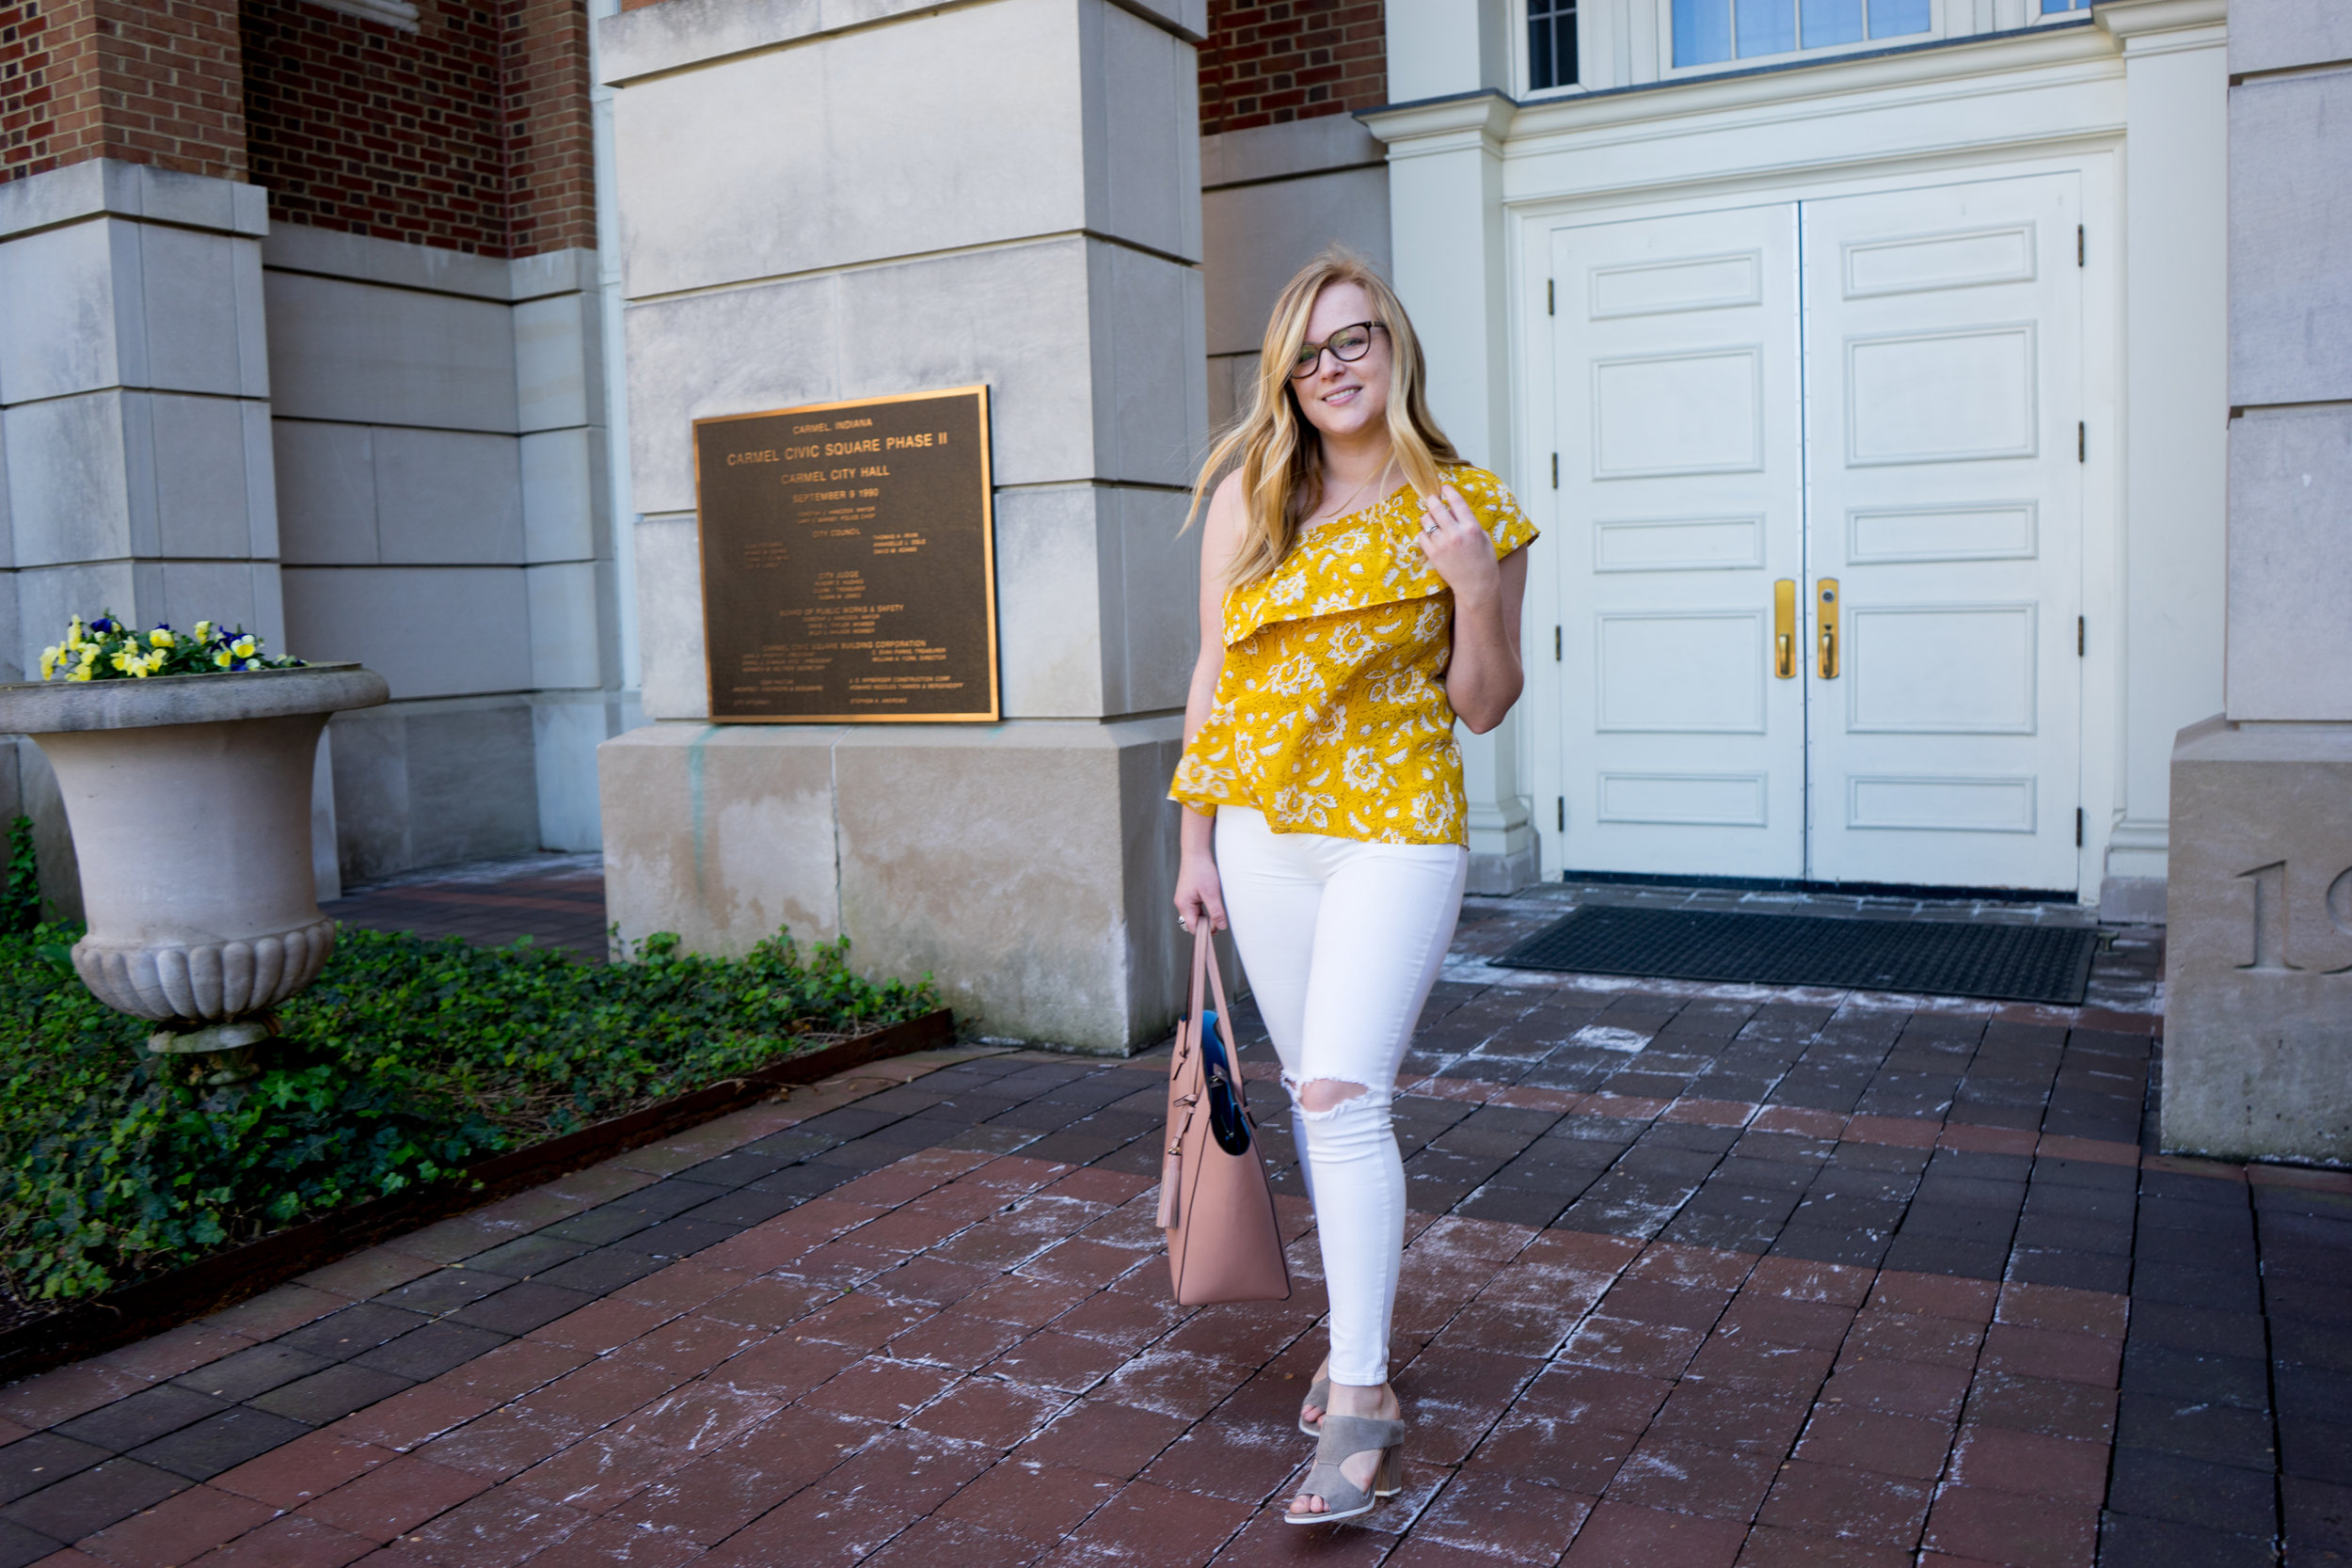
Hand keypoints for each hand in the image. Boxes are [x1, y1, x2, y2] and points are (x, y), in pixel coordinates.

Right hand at [1174, 854, 1227, 933]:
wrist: (1196, 853)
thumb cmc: (1202, 871)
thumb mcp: (1212, 893)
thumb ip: (1215, 911)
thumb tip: (1220, 927)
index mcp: (1184, 905)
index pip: (1193, 928)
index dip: (1205, 931)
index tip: (1218, 930)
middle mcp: (1181, 904)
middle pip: (1194, 923)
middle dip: (1206, 924)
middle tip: (1220, 920)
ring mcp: (1184, 899)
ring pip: (1196, 915)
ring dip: (1207, 915)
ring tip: (1217, 909)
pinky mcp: (1188, 894)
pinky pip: (1196, 907)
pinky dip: (1205, 908)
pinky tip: (1213, 902)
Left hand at [1414, 484, 1498, 601]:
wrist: (1477, 587)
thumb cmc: (1484, 563)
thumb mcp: (1484, 539)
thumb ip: (1470, 524)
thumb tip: (1455, 512)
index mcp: (1472, 528)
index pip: (1457, 503)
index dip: (1449, 492)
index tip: (1444, 487)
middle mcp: (1456, 534)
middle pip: (1437, 508)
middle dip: (1433, 500)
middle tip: (1432, 499)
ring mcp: (1443, 544)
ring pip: (1427, 521)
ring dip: (1428, 517)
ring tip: (1431, 519)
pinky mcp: (1433, 555)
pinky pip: (1421, 536)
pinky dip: (1424, 533)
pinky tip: (1429, 535)